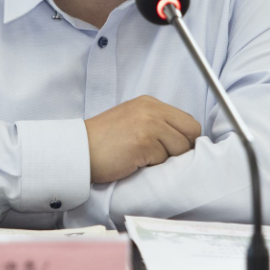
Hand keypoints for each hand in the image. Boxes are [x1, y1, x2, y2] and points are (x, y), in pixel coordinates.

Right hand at [84, 96, 201, 183]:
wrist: (78, 151)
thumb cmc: (103, 142)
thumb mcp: (133, 121)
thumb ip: (157, 124)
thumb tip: (184, 141)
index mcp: (150, 103)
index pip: (188, 121)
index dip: (185, 139)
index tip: (173, 150)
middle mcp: (151, 109)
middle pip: (191, 132)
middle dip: (181, 149)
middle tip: (160, 158)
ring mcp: (148, 124)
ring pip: (180, 148)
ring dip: (165, 159)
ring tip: (142, 158)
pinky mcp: (143, 142)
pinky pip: (164, 160)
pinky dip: (152, 166)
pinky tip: (134, 162)